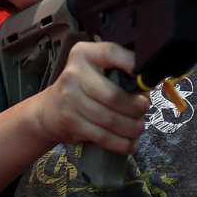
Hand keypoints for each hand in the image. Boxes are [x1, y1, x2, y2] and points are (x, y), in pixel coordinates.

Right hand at [34, 40, 150, 154]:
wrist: (49, 110)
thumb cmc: (82, 87)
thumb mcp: (95, 69)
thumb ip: (119, 72)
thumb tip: (147, 87)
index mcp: (84, 54)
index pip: (112, 52)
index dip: (133, 65)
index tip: (147, 79)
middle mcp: (74, 73)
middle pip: (114, 95)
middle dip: (136, 107)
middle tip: (144, 110)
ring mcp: (70, 99)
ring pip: (111, 119)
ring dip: (132, 128)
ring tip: (138, 128)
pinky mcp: (71, 122)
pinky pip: (103, 136)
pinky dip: (121, 143)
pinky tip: (131, 144)